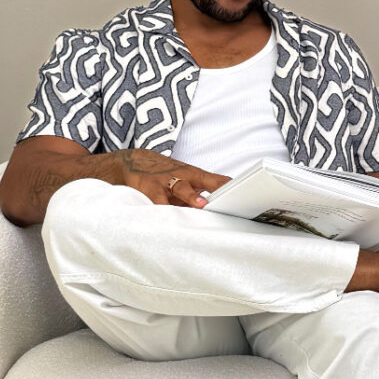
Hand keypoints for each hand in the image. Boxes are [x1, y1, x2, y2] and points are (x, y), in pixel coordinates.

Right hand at [108, 147, 229, 207]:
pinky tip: (169, 218)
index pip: (217, 180)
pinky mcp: (149, 189)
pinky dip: (163, 209)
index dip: (230, 186)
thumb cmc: (165, 174)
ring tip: (200, 204)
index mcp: (194, 175)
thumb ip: (201, 193)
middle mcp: (182, 176)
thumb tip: (222, 211)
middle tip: (229, 196)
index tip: (245, 194)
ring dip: (192, 196)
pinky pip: (157, 201)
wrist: (133, 160)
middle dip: (217, 187)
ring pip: (181, 187)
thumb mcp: (185, 180)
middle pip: (203, 180)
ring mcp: (166, 181)